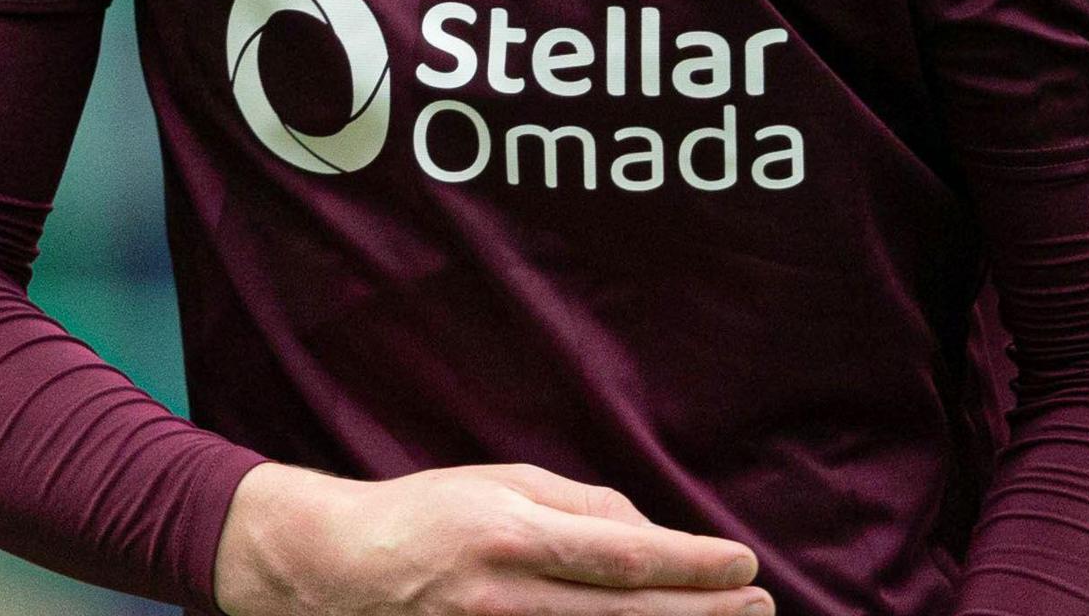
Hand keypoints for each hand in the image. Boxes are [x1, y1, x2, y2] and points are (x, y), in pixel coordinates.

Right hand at [213, 461, 767, 615]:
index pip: (625, 554)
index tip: (743, 566)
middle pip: (625, 613)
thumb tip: (653, 535)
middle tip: (760, 607)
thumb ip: (584, 508)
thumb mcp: (505, 484)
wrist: (329, 568)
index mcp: (513, 534)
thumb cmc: (428, 514)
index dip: (692, 564)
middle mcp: (503, 595)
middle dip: (701, 613)